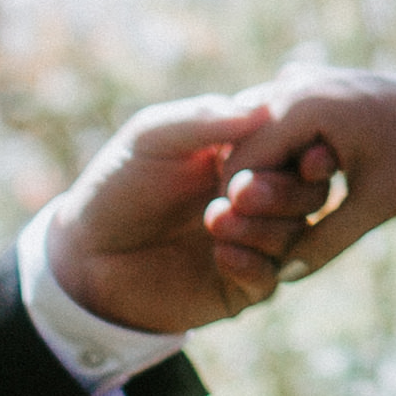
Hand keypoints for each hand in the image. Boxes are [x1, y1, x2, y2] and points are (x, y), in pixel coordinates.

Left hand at [39, 90, 330, 338]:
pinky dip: (253, 264)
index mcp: (246, 154)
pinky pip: (271, 279)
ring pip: (295, 236)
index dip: (301, 149)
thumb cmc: (117, 184)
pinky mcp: (240, 286)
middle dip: (283, 192)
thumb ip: (203, 120)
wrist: (86, 254)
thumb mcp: (152, 138)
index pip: (296, 147)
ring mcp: (252, 242)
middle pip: (309, 193)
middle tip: (240, 192)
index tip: (293, 152)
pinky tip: (221, 256)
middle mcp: (258, 197)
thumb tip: (264, 108)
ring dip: (263, 228)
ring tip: (215, 222)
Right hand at [214, 58, 395, 283]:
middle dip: (255, 194)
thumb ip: (326, 240)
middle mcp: (292, 82)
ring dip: (270, 177)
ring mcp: (300, 80)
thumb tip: (282, 277)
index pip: (239, 166)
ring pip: (257, 140)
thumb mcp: (378, 203)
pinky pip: (278, 129)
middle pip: (241, 150)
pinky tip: (310, 187)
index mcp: (301, 103)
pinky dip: (285, 160)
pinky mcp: (311, 87)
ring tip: (303, 208)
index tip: (265, 242)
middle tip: (285, 229)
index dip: (244, 211)